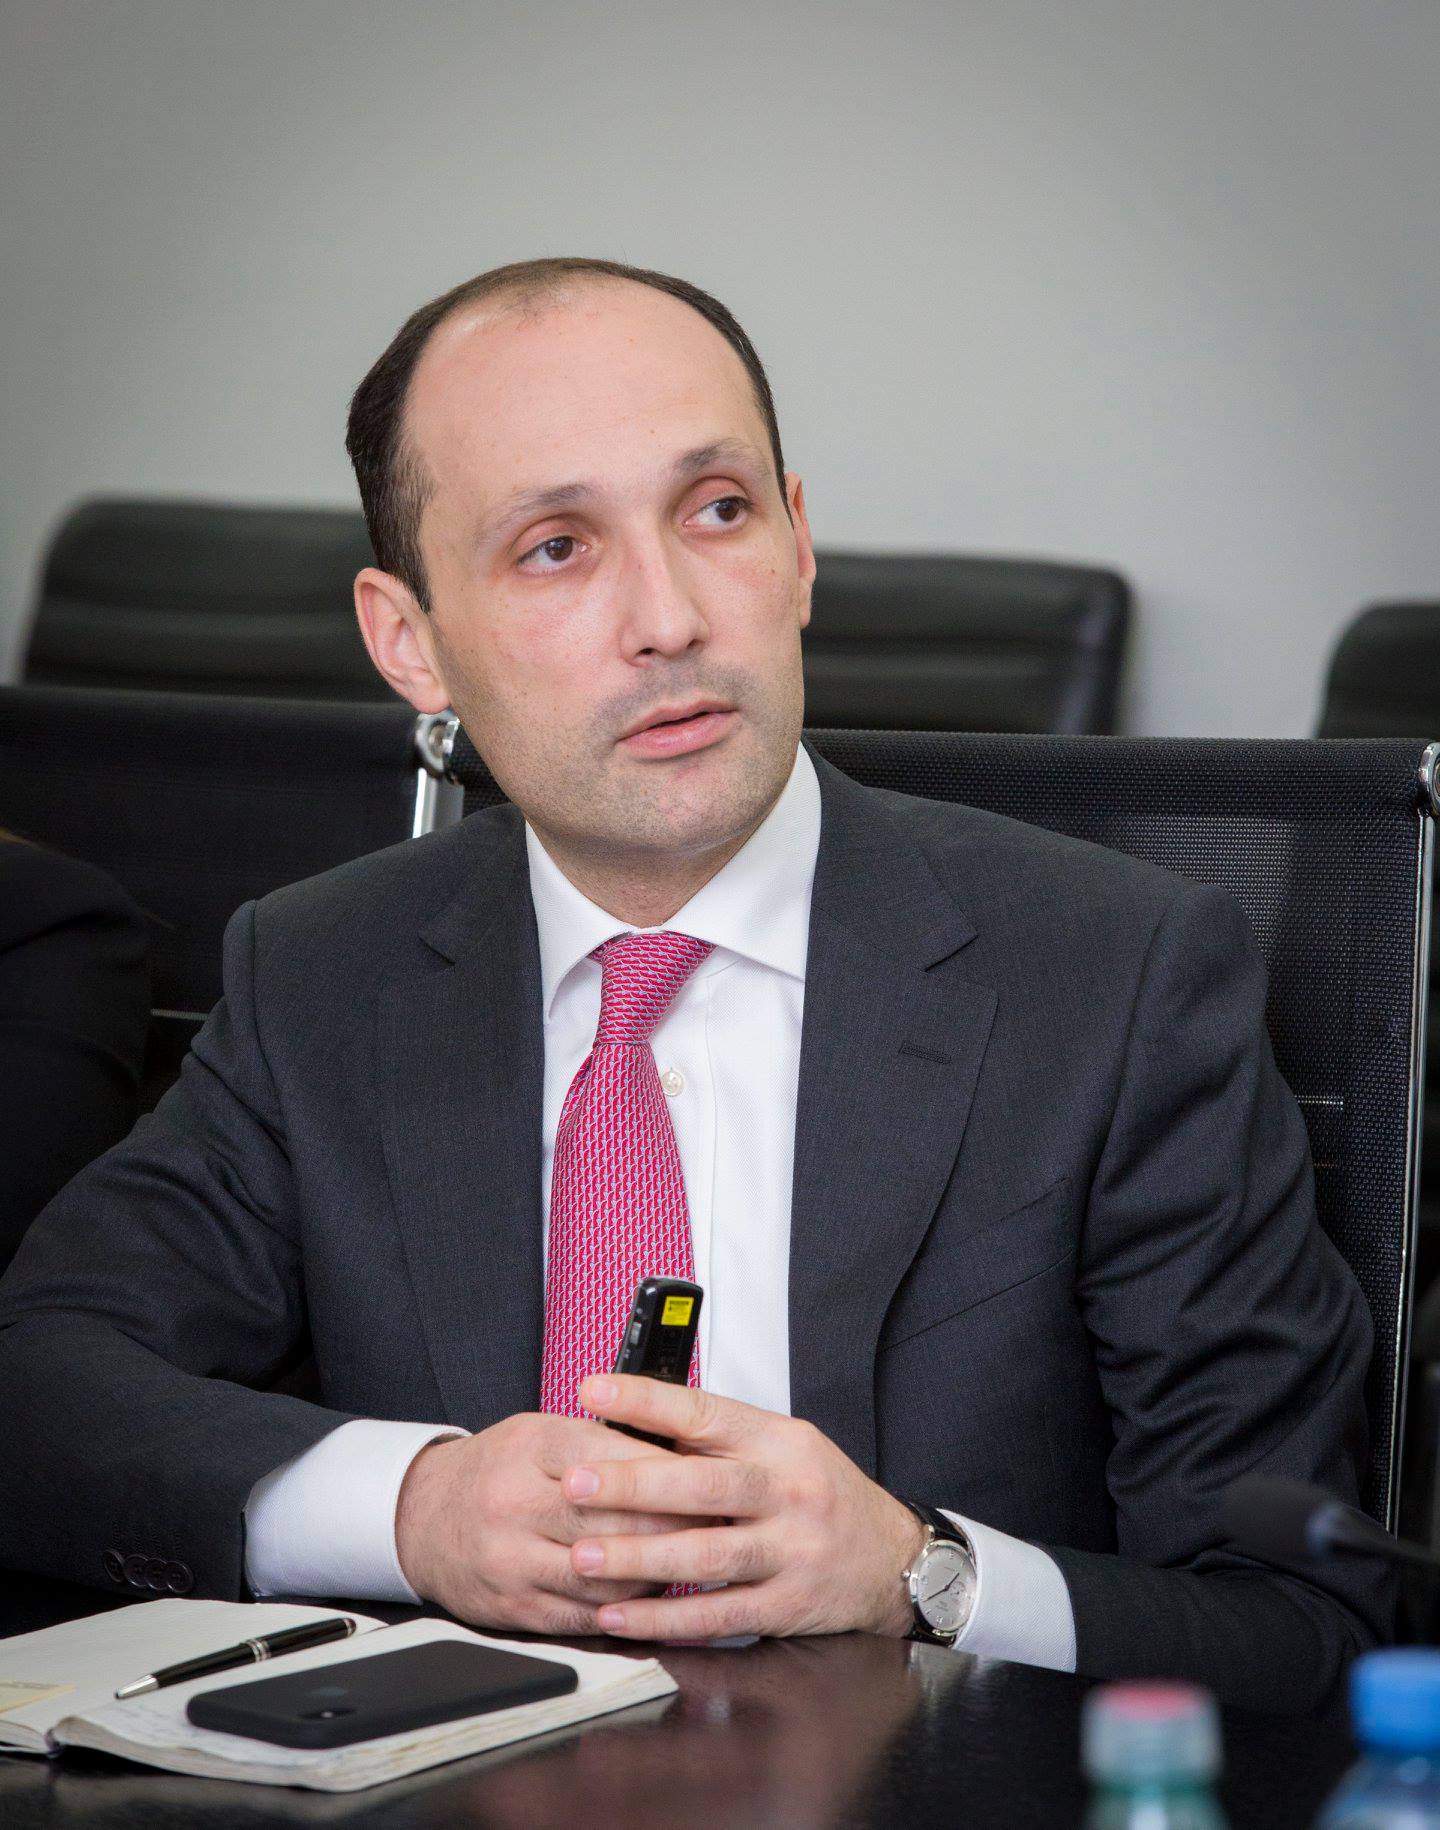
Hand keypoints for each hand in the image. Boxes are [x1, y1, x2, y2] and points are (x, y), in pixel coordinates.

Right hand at [395, 1413, 699, 1633]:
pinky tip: (651, 1597)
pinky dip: (627, 1609)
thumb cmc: (495, 1469)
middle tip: (718, 1523)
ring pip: (606, 1575)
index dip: (671, 1473)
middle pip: (615, 1519)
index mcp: (533, 1446)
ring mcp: (514, 1560)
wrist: (423, 1517)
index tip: (710, 1478)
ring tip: (693, 1561)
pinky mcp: (515, 1608)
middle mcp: (518, 1502)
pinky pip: (586, 1616)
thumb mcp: (541, 1432)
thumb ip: (603, 1442)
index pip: (617, 1459)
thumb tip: (679, 1458)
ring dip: (657, 1571)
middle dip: (675, 1523)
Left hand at [562, 1376, 926, 1641]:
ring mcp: (790, 1550)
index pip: (705, 1412)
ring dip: (639, 1556)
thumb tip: (637, 1424)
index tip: (594, 1391)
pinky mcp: (786, 1604)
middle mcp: (786, 1491)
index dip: (646, 1400)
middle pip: (702, 1485)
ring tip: (584, 1556)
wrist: (893, 1558)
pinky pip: (717, 1614)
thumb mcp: (785, 1447)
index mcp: (778, 1441)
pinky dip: (665, 1618)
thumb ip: (720, 1442)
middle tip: (576, 1484)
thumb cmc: (823, 1495)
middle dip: (632, 1485)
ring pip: (706, 1554)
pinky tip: (621, 1615)